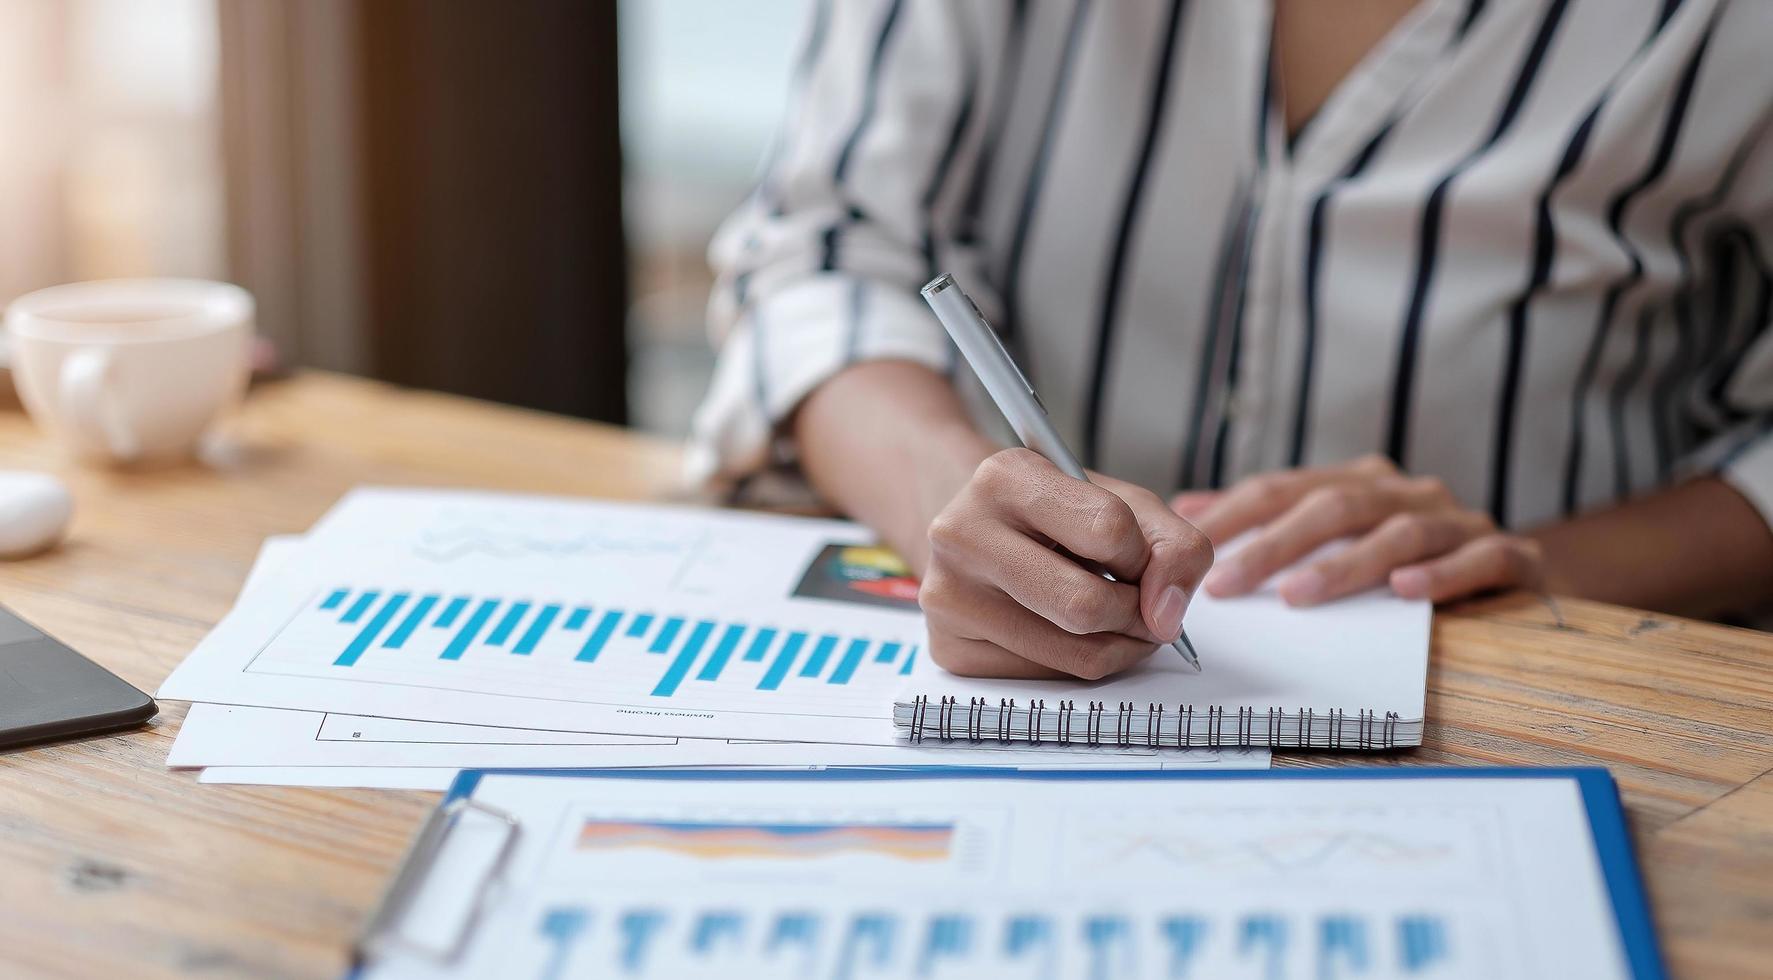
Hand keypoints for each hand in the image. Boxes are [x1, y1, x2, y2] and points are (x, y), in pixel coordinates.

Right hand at [920, 448, 1213, 678]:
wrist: (978, 532)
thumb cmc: (1056, 517)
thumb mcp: (1122, 503)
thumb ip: (1173, 546)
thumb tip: (1166, 618)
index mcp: (1004, 477)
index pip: (1108, 529)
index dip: (1144, 556)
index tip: (1138, 560)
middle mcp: (960, 532)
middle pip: (1085, 605)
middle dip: (1136, 615)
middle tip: (1143, 608)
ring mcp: (946, 595)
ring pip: (1074, 653)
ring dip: (1118, 646)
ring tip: (1113, 619)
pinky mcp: (948, 647)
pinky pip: (1047, 678)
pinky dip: (1078, 663)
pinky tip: (1068, 633)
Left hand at [1172, 455, 1547, 604]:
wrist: (1517, 569)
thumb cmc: (1406, 554)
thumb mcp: (1333, 534)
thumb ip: (1264, 519)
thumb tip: (1187, 508)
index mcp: (1360, 482)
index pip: (1284, 489)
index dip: (1233, 515)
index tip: (1188, 549)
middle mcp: (1406, 492)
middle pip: (1333, 507)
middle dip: (1273, 545)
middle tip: (1226, 583)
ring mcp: (1460, 520)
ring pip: (1399, 533)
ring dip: (1345, 565)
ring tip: (1297, 596)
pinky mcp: (1509, 555)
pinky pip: (1478, 558)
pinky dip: (1441, 574)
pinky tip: (1405, 593)